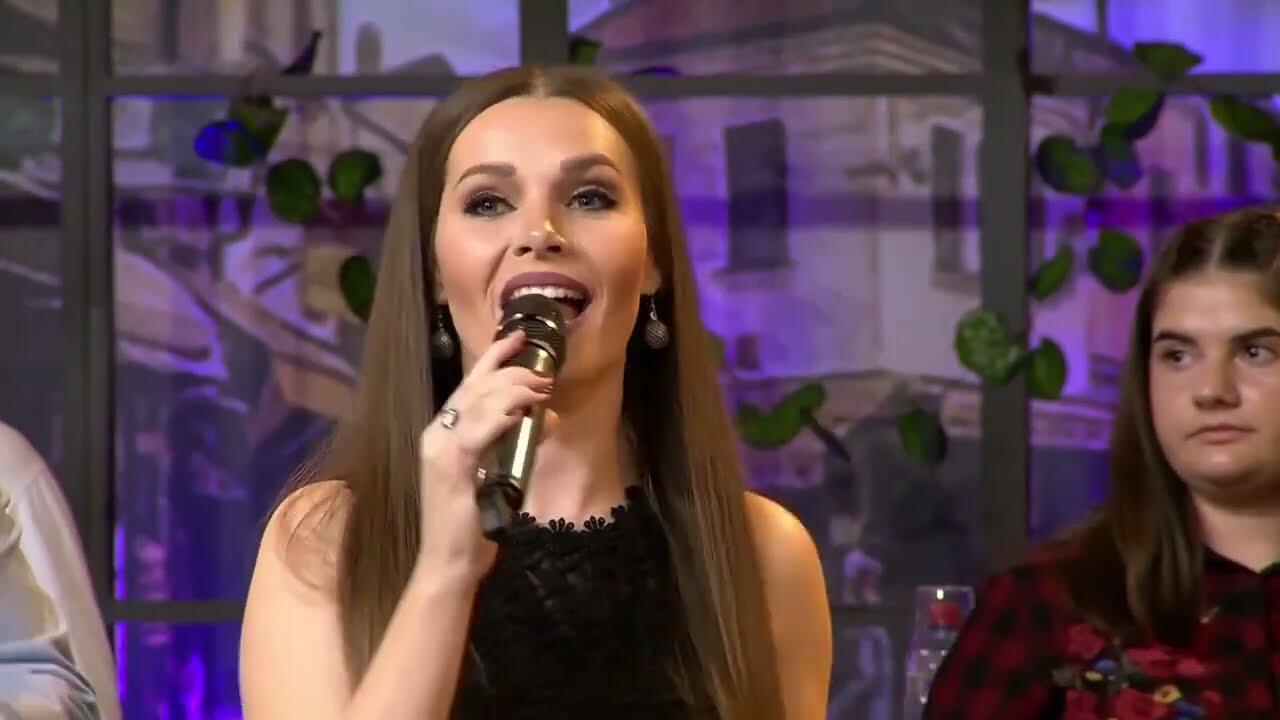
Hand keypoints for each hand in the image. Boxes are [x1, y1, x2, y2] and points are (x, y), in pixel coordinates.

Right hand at [415, 331, 554, 582]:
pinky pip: (477, 432)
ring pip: (478, 402)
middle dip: (513, 372)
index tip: (520, 337)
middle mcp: (436, 434)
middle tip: (545, 375)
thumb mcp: (496, 474)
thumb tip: (542, 419)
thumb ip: (510, 444)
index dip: (494, 357)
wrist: (449, 561)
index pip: (469, 385)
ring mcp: (440, 449)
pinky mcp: (450, 468)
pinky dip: (501, 417)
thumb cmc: (473, 523)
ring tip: (542, 390)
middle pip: (475, 387)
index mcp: (443, 433)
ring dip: (514, 391)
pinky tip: (522, 412)